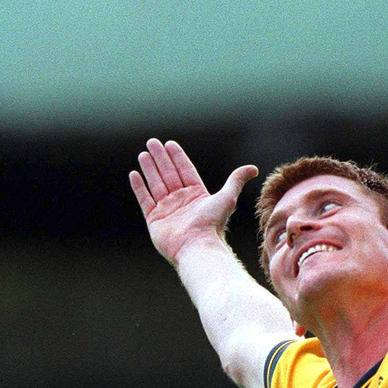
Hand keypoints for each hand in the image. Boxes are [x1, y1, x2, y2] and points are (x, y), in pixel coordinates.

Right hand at [129, 138, 257, 265]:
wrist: (197, 245)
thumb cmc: (212, 223)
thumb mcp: (227, 197)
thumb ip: (236, 180)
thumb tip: (253, 168)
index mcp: (196, 195)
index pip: (185, 170)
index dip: (177, 157)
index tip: (169, 144)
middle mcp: (181, 201)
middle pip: (168, 174)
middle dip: (160, 158)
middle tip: (152, 142)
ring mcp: (166, 210)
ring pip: (156, 184)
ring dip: (149, 168)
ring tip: (143, 154)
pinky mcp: (154, 219)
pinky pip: (144, 199)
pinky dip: (139, 187)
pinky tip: (134, 174)